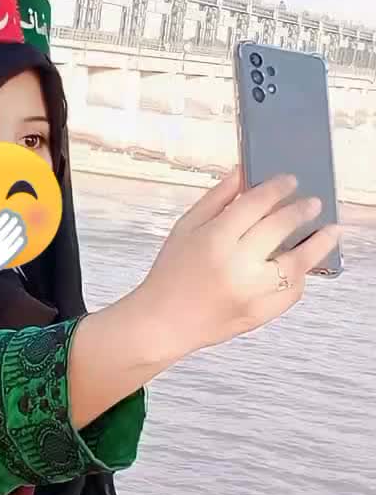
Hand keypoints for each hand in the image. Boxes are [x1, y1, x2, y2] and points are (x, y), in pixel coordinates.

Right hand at [0, 211, 26, 272]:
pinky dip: (17, 244)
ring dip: (14, 233)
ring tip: (20, 227)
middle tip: (16, 218)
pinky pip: (12, 250)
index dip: (2, 221)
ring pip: (9, 240)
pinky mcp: (4, 258)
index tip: (7, 214)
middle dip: (10, 225)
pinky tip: (22, 239)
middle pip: (3, 233)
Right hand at [134, 168, 341, 360]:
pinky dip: (300, 276)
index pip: (257, 203)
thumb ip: (218, 198)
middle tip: (313, 203)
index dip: (279, 187)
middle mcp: (236, 265)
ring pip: (299, 263)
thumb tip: (244, 172)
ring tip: (331, 231)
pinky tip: (302, 265)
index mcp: (215, 239)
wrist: (164, 322)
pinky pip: (292, 292)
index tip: (291, 181)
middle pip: (282, 227)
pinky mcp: (259, 314)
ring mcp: (251, 292)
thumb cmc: (171, 274)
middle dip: (303, 210)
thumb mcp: (186, 227)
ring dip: (320, 244)